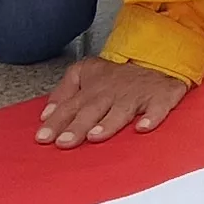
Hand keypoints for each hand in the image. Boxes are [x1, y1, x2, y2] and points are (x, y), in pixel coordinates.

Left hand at [38, 55, 192, 147]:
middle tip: (65, 142)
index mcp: (92, 89)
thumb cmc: (118, 76)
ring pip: (120, 111)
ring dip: (108, 123)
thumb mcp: (86, 72)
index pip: (69, 107)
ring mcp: (135, 95)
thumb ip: (63, 91)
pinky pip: (157, 108)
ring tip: (96, 136)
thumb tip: (46, 114)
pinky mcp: (160, 97)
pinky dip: (152, 117)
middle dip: (77, 126)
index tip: (43, 137)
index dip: (55, 122)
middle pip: (91, 111)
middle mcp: (111, 93)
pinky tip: (143, 128)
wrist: (158, 61)